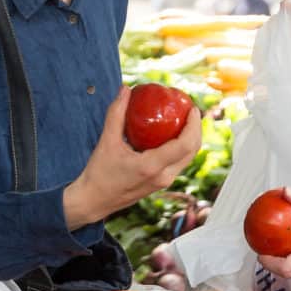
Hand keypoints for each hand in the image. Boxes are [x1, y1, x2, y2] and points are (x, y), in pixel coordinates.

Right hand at [63, 86, 203, 226]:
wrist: (94, 201)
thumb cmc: (98, 173)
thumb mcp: (106, 142)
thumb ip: (116, 114)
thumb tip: (125, 89)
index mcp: (151, 167)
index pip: (184, 145)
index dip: (193, 125)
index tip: (192, 108)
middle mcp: (162, 176)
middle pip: (192, 152)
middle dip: (197, 129)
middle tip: (192, 111)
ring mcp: (163, 182)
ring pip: (187, 159)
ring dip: (191, 139)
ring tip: (186, 120)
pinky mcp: (160, 184)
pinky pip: (178, 163)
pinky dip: (181, 148)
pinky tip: (172, 135)